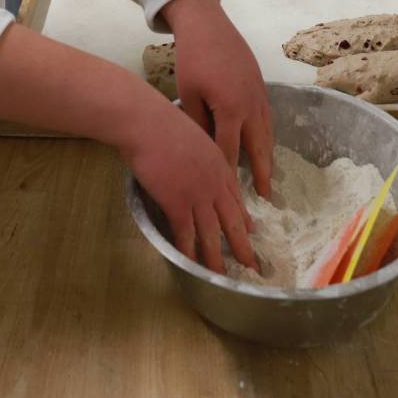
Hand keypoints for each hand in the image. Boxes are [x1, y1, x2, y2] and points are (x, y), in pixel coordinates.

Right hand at [0, 22, 256, 274]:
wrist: (146, 122)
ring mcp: (198, 193)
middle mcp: (215, 181)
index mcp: (219, 163)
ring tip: (222, 275)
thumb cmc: (161, 123)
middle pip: (232, 220)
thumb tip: (192, 164)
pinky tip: (191, 263)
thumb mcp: (191, 135)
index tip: (250, 230)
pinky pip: (186, 233)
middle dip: (242, 245)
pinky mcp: (177, 202)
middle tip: (251, 263)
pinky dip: (189, 251)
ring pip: (212, 233)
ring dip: (217, 257)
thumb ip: (198, 154)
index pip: (236, 196)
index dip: (243, 217)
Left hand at [162, 0, 274, 198]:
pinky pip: (268, 118)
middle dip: (262, 173)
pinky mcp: (261, 85)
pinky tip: (265, 144)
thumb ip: (198, 124)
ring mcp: (259, 95)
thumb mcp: (188, 94)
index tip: (230, 195)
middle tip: (266, 198)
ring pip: (267, 133)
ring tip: (269, 178)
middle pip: (258, 148)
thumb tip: (202, 149)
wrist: (207, 24)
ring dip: (268, 157)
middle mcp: (250, 106)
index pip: (230, 152)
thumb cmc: (193, 59)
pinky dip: (268, 136)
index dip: (229, 175)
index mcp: (230, 110)